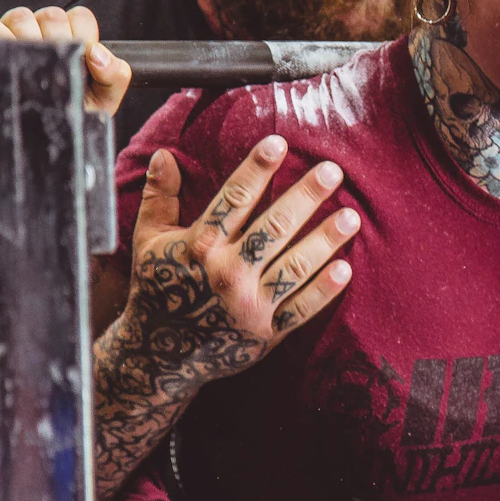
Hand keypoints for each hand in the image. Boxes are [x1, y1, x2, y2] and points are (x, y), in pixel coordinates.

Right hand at [0, 5, 131, 115]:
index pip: (80, 16)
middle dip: (55, 40)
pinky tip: (7, 62)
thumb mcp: (103, 99)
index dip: (81, 33)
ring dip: (27, 41)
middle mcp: (45, 30)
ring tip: (31, 70)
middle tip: (54, 69)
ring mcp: (17, 32)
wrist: (48, 135)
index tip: (79, 57)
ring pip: (20, 17)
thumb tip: (97, 53)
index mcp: (75, 37)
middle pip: (50, 14)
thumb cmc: (73, 112)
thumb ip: (114, 74)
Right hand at [120, 136, 358, 379]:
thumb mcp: (148, 241)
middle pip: (273, 228)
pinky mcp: (266, 332)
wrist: (160, 357)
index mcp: (199, 247)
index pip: (234, 199)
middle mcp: (227, 273)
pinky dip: (324, 290)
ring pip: (295, 266)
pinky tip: (345, 268)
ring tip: (351, 216)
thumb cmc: (156, 289)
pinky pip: (301, 309)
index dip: (257, 169)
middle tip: (333, 171)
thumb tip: (164, 153)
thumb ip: (159, 197)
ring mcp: (249, 305)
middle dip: (305, 197)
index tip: (280, 143)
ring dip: (325, 240)